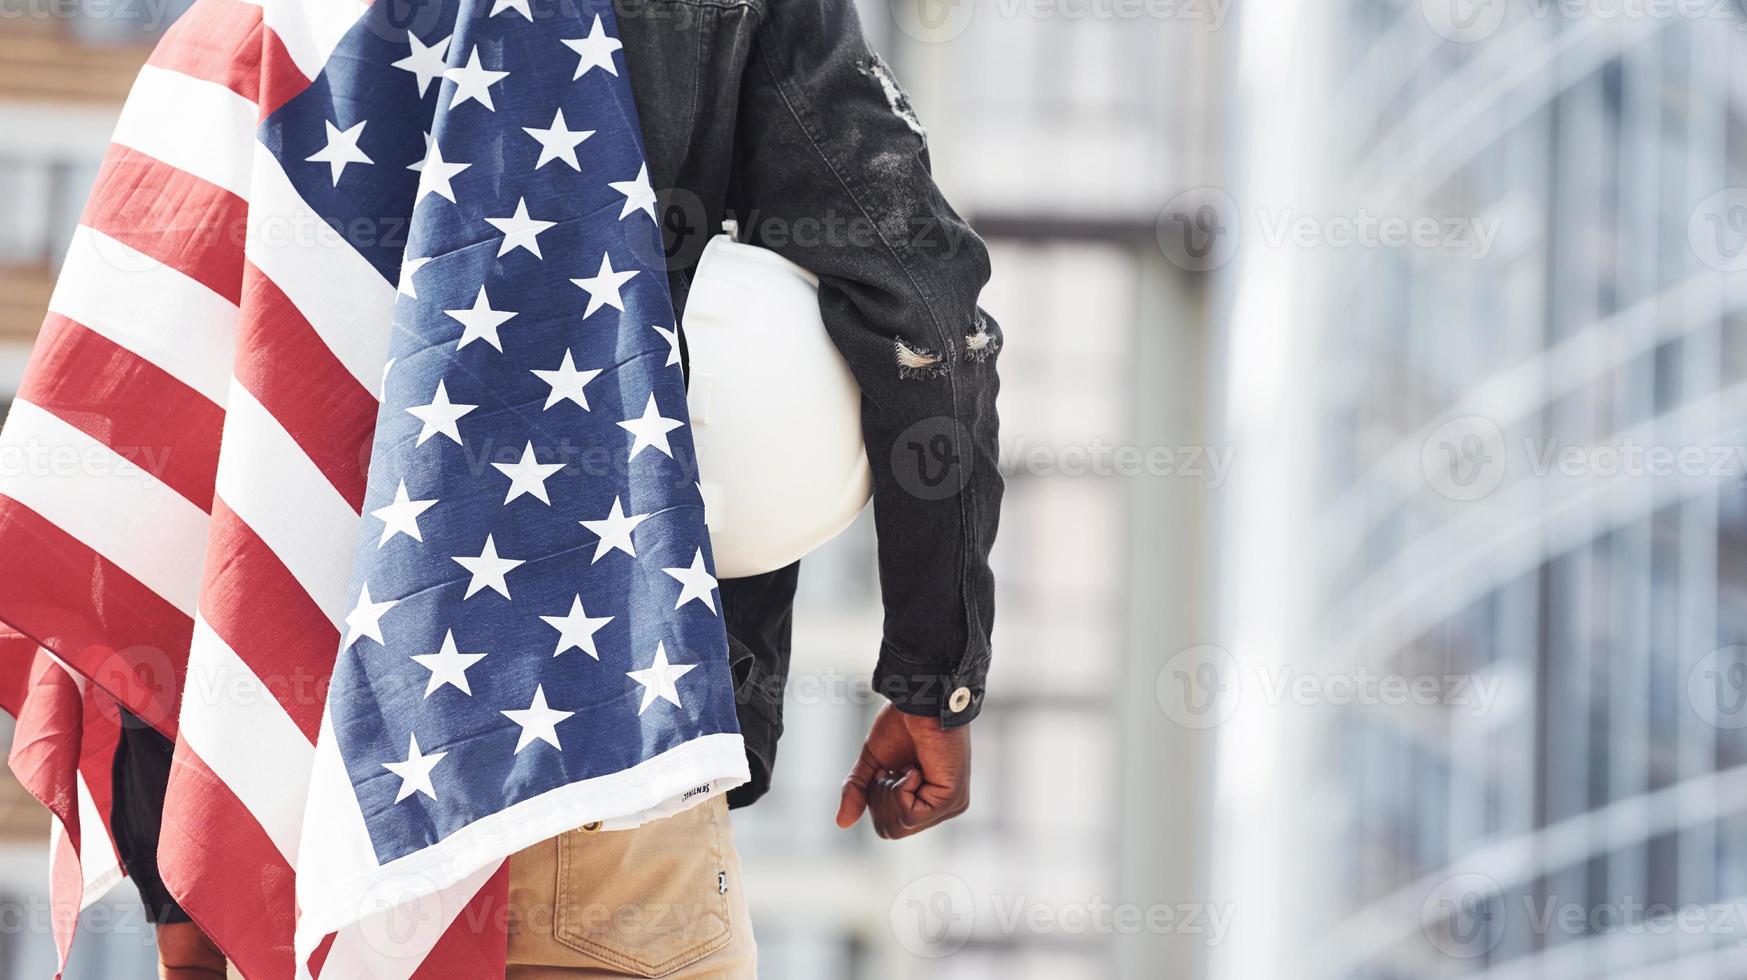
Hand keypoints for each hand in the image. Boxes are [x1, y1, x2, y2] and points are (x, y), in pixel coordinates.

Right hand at [835, 703, 969, 838]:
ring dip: (889, 791)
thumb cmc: (903, 724)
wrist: (920, 700)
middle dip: (879, 797)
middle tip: (892, 768)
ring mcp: (950, 805)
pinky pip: (910, 815)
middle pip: (892, 831)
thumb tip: (841, 823)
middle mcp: (942, 808)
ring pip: (900, 826)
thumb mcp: (873, 762)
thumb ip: (859, 791)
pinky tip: (913, 768)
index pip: (889, 827)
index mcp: (927, 801)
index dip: (875, 799)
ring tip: (904, 765)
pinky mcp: (951, 799)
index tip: (886, 768)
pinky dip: (901, 789)